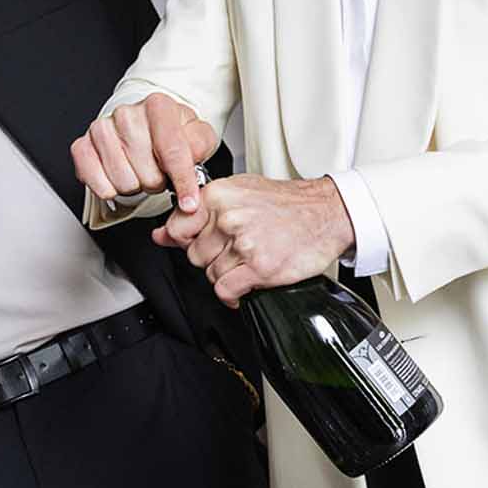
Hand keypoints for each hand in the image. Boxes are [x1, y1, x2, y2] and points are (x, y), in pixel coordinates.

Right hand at [72, 92, 218, 212]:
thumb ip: (200, 145)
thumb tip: (193, 163)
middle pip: (148, 173)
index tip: (189, 203)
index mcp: (158, 106)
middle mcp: (126, 113)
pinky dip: (110, 189)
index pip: (172, 150)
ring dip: (135, 186)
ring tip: (139, 172)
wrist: (144, 126)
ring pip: (123, 182)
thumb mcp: (197, 135)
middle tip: (159, 172)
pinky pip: (96, 182)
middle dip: (157, 182)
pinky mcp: (82, 146)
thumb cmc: (169, 132)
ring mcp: (101, 128)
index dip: (183, 181)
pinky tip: (119, 177)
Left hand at [152, 174, 355, 304]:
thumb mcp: (237, 194)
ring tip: (247, 262)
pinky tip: (246, 283)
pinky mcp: (259, 266)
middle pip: (194, 255)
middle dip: (212, 258)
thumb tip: (161, 235)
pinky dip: (233, 293)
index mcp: (219, 196)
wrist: (326, 213)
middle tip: (235, 251)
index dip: (187, 240)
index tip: (202, 241)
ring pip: (209, 274)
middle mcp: (228, 217)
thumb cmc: (283, 204)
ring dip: (227, 275)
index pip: (177, 227)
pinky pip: (225, 290)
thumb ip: (196, 215)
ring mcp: (243, 242)